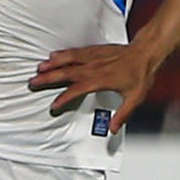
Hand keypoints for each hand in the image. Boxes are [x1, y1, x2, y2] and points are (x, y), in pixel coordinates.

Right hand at [29, 43, 155, 131]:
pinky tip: (54, 55)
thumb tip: (113, 129)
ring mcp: (94, 57)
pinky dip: (63, 53)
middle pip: (67, 72)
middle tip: (34, 82)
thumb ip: (122, 115)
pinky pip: (75, 51)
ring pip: (68, 59)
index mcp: (102, 79)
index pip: (78, 89)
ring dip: (53, 64)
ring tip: (39, 68)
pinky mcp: (95, 50)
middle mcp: (95, 67)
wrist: (146, 52)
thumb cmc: (140, 74)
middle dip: (49, 78)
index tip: (54, 105)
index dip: (65, 98)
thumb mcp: (135, 98)